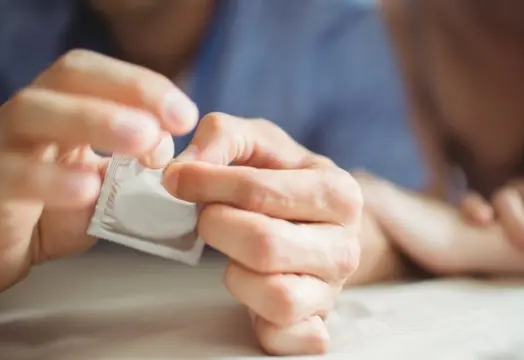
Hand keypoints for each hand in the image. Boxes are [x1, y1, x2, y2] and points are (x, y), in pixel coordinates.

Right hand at [0, 50, 197, 297]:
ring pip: (33, 112)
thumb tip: (194, 147)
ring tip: (142, 141)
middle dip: (129, 91)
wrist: (12, 249)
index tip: (186, 117)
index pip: (101, 73)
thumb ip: (151, 163)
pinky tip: (89, 190)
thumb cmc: (66, 207)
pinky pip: (15, 175)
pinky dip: (53, 179)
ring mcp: (6, 146)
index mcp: (66, 103)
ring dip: (93, 119)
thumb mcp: (117, 182)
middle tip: (173, 125)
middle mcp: (34, 113)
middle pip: (71, 76)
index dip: (143, 85)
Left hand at [163, 113, 361, 354]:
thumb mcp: (257, 141)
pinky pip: (284, 337)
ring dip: (236, 275)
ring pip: (277, 296)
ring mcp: (332, 290)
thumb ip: (221, 136)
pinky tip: (252, 294)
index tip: (178, 180)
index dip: (206, 184)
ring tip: (234, 255)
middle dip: (218, 228)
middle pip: (264, 245)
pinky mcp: (315, 326)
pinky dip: (260, 322)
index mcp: (338, 192)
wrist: (313, 221)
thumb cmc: (281, 179)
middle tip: (208, 218)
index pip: (258, 191)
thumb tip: (184, 170)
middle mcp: (345, 245)